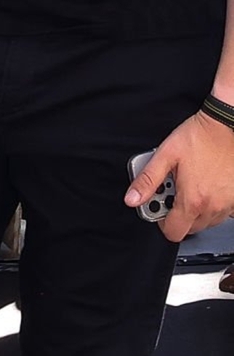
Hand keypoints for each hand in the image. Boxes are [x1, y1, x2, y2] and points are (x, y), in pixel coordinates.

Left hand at [124, 110, 233, 243]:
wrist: (226, 123)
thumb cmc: (199, 136)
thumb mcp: (165, 155)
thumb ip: (147, 180)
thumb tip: (132, 199)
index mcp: (193, 200)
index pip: (174, 232)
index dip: (163, 223)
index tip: (160, 207)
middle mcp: (214, 206)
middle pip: (191, 228)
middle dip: (180, 214)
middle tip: (175, 191)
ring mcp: (229, 203)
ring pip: (208, 221)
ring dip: (198, 210)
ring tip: (192, 184)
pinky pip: (224, 211)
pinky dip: (214, 203)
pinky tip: (208, 185)